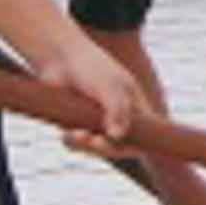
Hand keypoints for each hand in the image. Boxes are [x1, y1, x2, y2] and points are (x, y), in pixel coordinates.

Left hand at [41, 34, 152, 156]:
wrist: (60, 57)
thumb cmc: (91, 66)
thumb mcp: (110, 86)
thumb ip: (117, 111)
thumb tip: (117, 137)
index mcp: (135, 107)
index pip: (144, 135)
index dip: (135, 145)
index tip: (118, 145)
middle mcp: (118, 117)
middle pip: (118, 146)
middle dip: (104, 147)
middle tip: (92, 141)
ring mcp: (97, 122)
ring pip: (96, 147)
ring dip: (86, 146)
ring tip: (74, 134)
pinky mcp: (76, 124)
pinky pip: (77, 143)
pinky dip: (72, 142)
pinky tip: (67, 134)